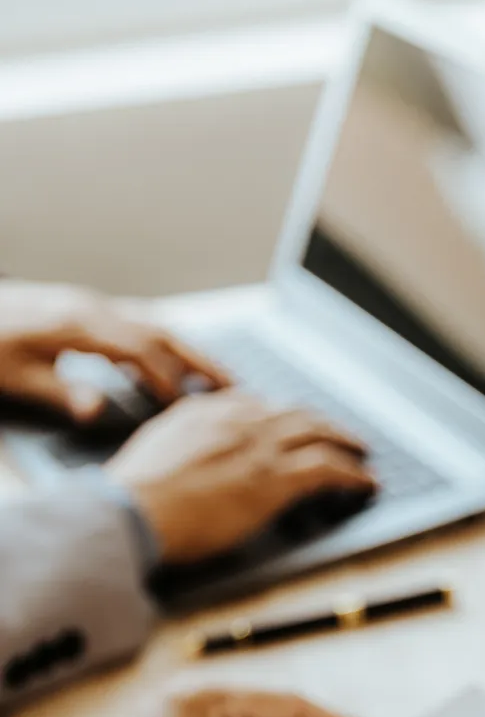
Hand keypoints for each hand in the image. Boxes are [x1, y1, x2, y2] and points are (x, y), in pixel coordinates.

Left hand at [0, 280, 227, 419]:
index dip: (169, 378)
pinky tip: (157, 369)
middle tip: (232, 384)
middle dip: (199, 359)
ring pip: (151, 324)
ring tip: (211, 377)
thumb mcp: (12, 376)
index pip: (141, 349)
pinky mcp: (80, 309)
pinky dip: (156, 346)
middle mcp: (89, 308)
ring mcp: (87, 305)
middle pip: (160, 330)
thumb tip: (95, 411)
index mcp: (77, 324)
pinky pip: (133, 324)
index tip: (187, 407)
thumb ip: (59, 392)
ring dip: (185, 350)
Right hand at [104, 391, 377, 562]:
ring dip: (346, 442)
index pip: (255, 404)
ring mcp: (258, 448)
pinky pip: (328, 468)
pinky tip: (367, 482)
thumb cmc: (130, 497)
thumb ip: (178, 444)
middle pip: (293, 413)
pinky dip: (353, 474)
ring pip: (317, 434)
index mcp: (203, 412)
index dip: (282, 414)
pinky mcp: (274, 478)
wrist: (129, 511)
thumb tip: (190, 458)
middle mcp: (236, 421)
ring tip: (362, 452)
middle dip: (321, 423)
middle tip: (340, 434)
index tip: (294, 422)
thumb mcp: (152, 452)